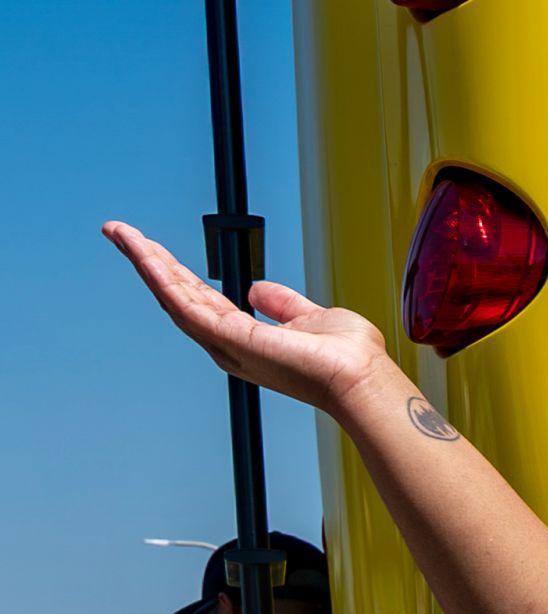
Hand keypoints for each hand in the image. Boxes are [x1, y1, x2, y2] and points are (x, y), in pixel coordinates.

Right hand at [102, 221, 397, 414]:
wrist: (362, 380)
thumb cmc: (348, 359)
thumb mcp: (311, 318)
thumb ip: (282, 303)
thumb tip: (256, 288)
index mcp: (246, 339)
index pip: (200, 298)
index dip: (174, 272)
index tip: (153, 248)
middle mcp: (229, 345)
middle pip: (178, 295)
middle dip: (149, 262)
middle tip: (120, 233)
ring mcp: (227, 344)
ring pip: (174, 296)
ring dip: (146, 263)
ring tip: (120, 234)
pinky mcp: (230, 339)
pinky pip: (186, 303)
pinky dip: (162, 277)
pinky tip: (144, 255)